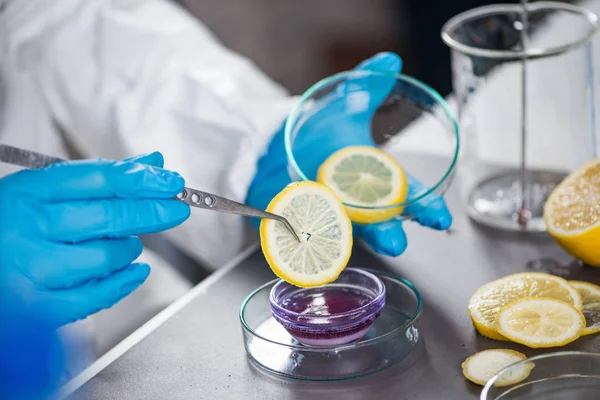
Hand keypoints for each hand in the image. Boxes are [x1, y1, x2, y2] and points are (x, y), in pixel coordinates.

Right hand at [0, 152, 189, 327]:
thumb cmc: (5, 226)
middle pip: (109, 216)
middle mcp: (27, 228)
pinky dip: (124, 283)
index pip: (99, 179)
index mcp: (26, 193)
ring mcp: (32, 269)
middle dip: (153, 212)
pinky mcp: (38, 307)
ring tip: (129, 243)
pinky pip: (96, 295)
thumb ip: (97, 177)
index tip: (171, 181)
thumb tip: (152, 162)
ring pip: (107, 256)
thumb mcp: (39, 192)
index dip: (144, 179)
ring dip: (130, 249)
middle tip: (176, 208)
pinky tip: (136, 271)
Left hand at [247, 52, 451, 255]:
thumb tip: (389, 59)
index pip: (406, 192)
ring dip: (352, 240)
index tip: (440, 219)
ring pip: (347, 230)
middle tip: (397, 243)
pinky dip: (314, 236)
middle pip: (378, 220)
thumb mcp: (347, 103)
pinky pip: (311, 229)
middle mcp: (357, 198)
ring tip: (360, 247)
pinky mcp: (304, 215)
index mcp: (375, 174)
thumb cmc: (321, 130)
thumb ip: (369, 84)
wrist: (282, 145)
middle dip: (389, 231)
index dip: (424, 206)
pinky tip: (317, 244)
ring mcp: (330, 209)